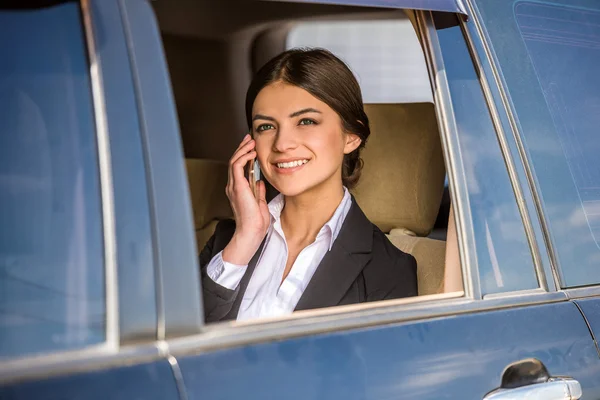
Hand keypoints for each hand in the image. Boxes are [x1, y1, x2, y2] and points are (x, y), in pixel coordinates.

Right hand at [222, 134, 269, 264]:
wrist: (251, 232)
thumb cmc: (255, 223)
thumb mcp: (259, 203)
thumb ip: (258, 191)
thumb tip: (260, 182)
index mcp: (238, 190)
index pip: (238, 167)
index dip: (244, 155)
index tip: (251, 146)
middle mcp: (233, 186)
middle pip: (234, 161)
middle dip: (242, 148)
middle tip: (249, 138)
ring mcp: (233, 186)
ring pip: (234, 161)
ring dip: (243, 150)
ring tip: (251, 142)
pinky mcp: (237, 187)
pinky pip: (237, 166)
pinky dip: (244, 157)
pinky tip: (252, 153)